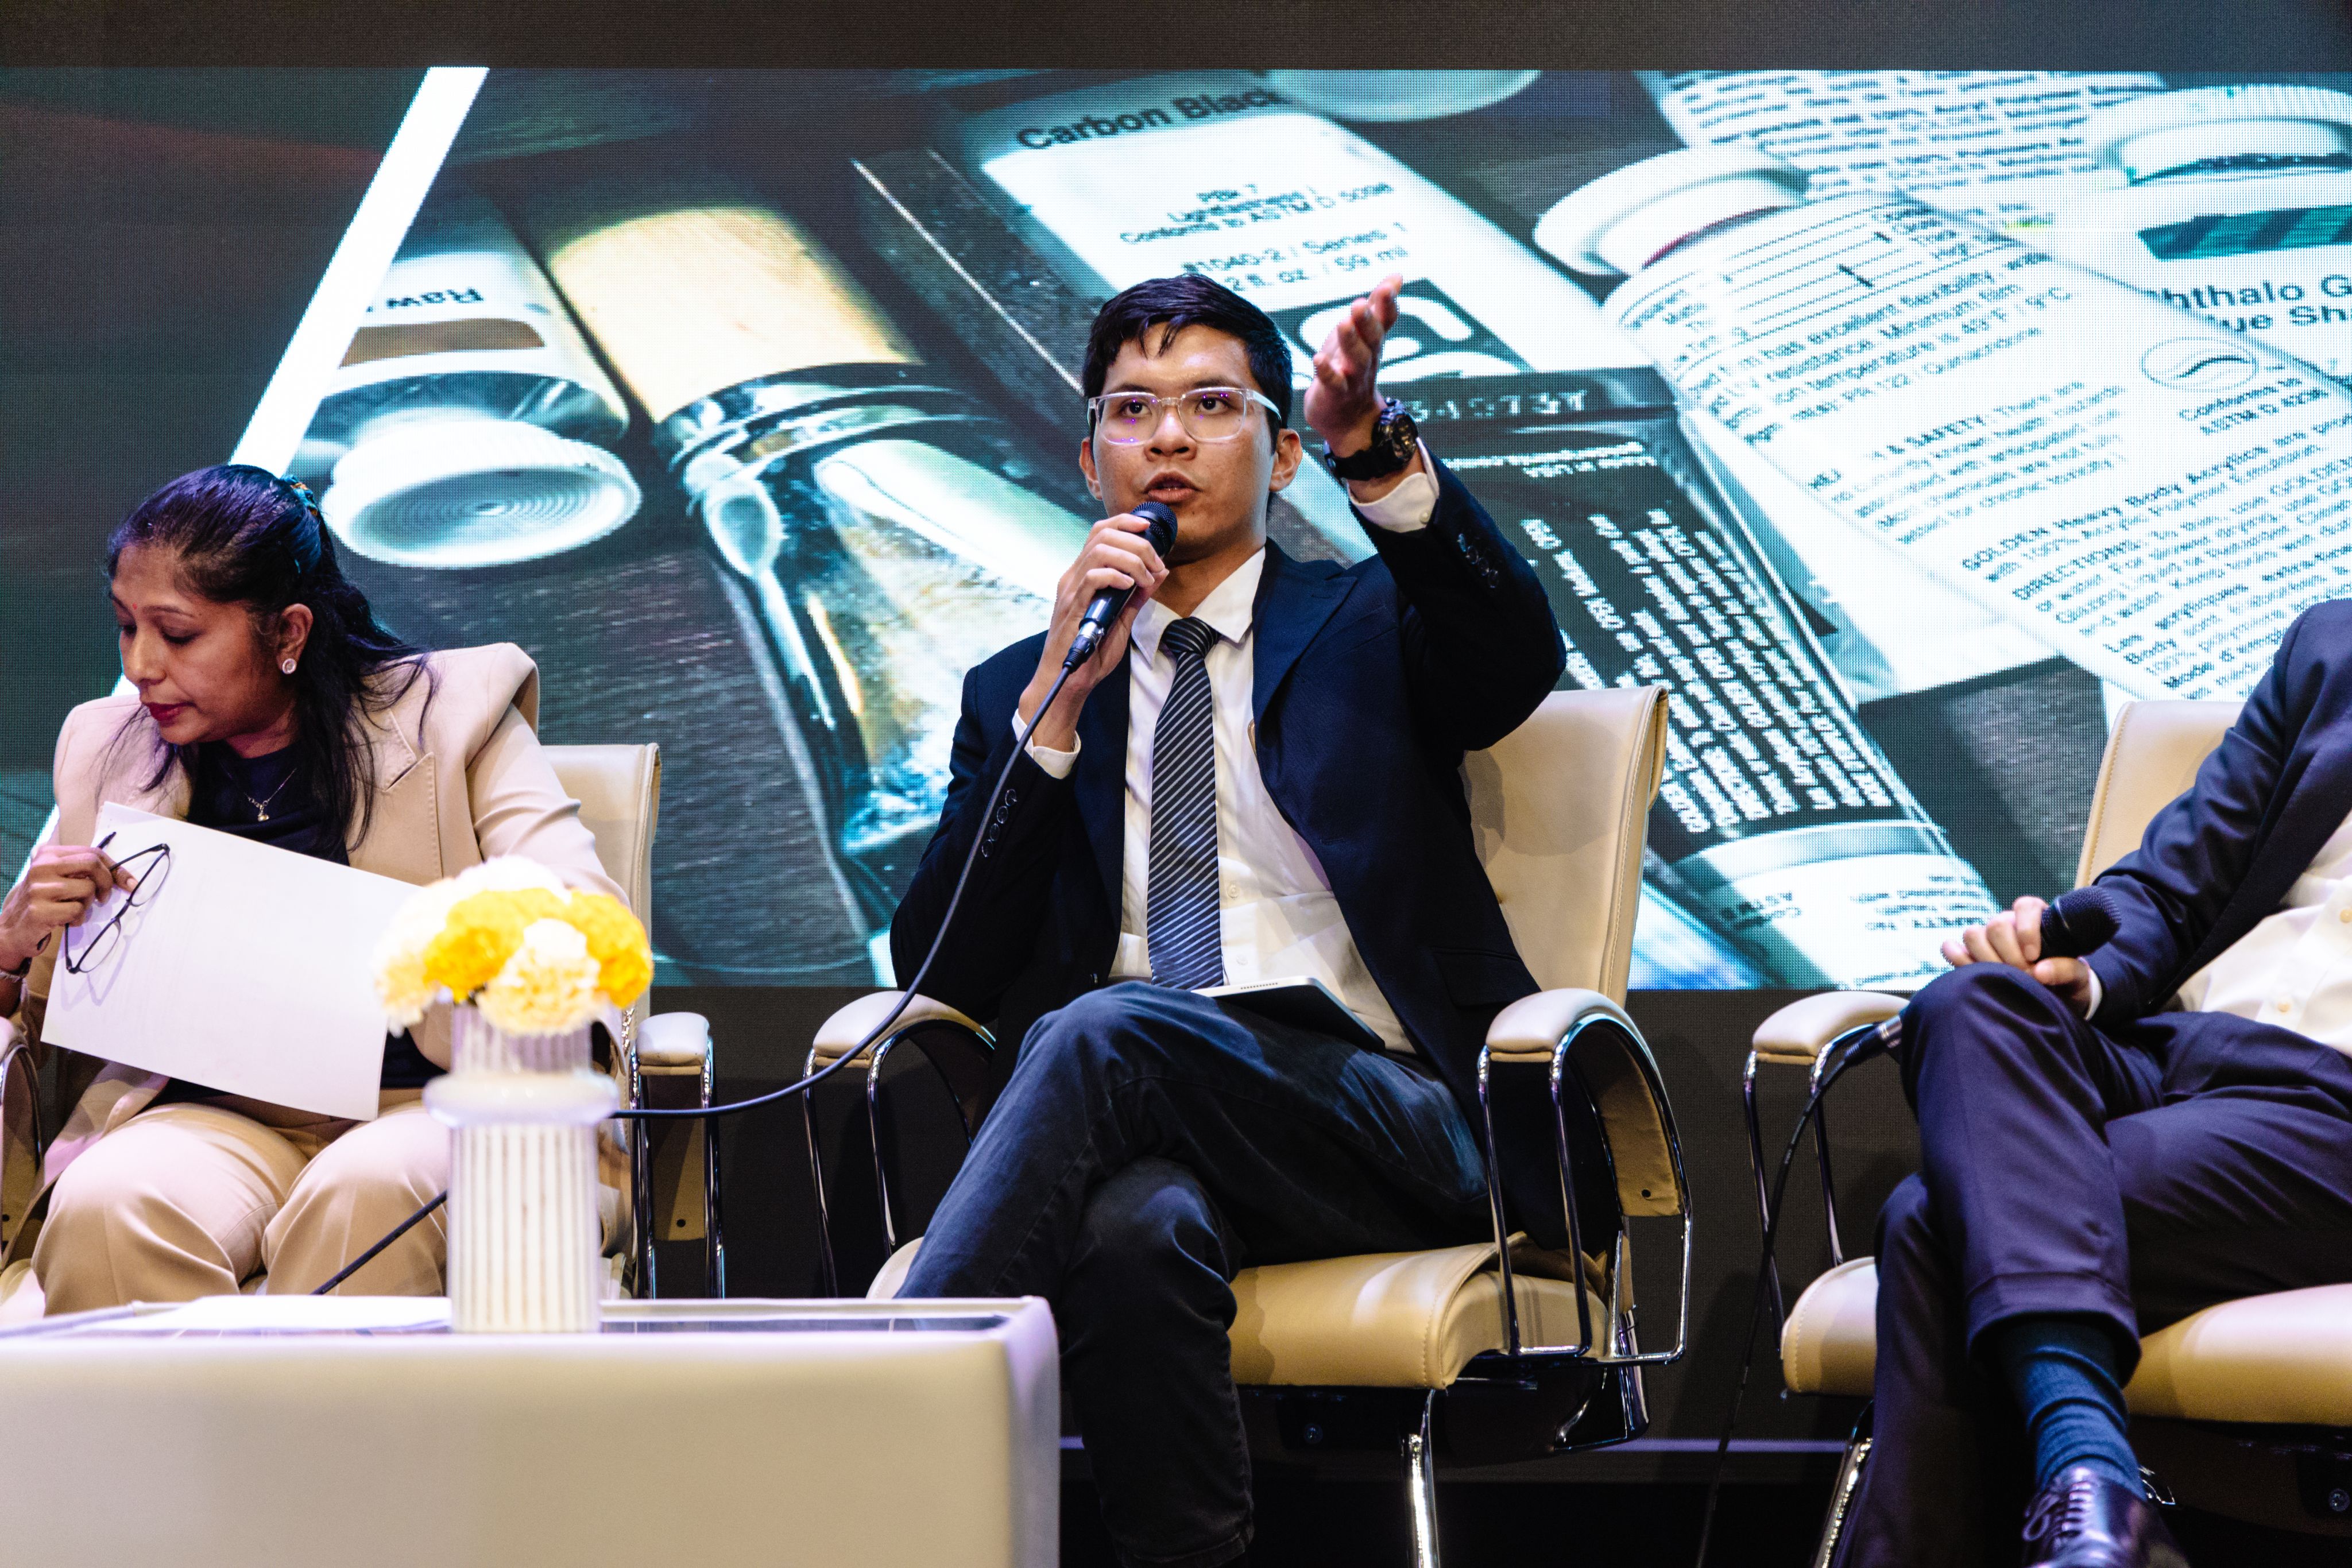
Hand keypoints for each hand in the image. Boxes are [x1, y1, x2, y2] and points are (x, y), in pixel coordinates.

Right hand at [0, 843, 133, 970]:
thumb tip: (126, 878)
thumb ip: (85, 871)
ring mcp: (38, 888)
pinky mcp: (38, 909)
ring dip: (87, 904)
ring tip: (73, 909)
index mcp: (48, 854)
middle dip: (107, 882)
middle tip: (103, 898)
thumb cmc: (44, 900)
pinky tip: (65, 920)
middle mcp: (41, 867)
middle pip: (92, 864)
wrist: (12, 927)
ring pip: (87, 889)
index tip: (129, 883)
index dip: (116, 869)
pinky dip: (77, 918)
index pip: (93, 853)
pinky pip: (76, 911)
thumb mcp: (60, 878)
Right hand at [1018, 513, 1170, 751]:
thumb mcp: (1122, 618)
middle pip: (1102, 534)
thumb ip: (1138, 595)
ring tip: (1146, 579)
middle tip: (1156, 563)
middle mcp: (1073, 576)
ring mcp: (1071, 590)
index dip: (1125, 522)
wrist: (1069, 680)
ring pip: (1099, 551)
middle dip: (1137, 542)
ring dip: (1132, 559)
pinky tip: (1130, 587)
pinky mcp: (1072, 607)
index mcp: (1083, 575)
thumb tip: (1160, 572)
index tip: (1149, 527)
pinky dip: (1116, 576)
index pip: (1100, 532)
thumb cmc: (1092, 652)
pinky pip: (1093, 577)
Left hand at [1304, 272, 1402, 457]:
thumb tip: (1397, 275)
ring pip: (1356, 360)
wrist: (1347, 418)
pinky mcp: (1334, 394)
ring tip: (1343, 323)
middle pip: (1372, 339)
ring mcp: (1352, 377)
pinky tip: (1318, 358)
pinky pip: (1332, 383)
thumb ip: (1378, 306)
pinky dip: (1327, 371)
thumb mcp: (1365, 335)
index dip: (1388, 305)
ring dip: (1350, 342)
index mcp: (1374, 341)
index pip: (1386, 321)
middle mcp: (1368, 358)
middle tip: (1359, 304)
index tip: (1389, 286)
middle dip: (1368, 321)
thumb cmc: (1352, 367)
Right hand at [1941, 895, 2093, 1015]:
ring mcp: (1988, 940)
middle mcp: (2010, 925)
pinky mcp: (1972, 957)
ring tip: (2003, 977)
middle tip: (2023, 976)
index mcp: (2038, 920)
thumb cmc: (2070, 984)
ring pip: (1972, 934)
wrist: (2058, 1001)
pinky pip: (1954, 949)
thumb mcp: (2079, 978)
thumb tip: (2039, 970)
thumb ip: (2067, 970)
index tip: (2033, 957)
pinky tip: (1971, 971)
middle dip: (2008, 954)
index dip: (2026, 929)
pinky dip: (1957, 957)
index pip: (2025, 906)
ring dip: (1986, 959)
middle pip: (1996, 924)